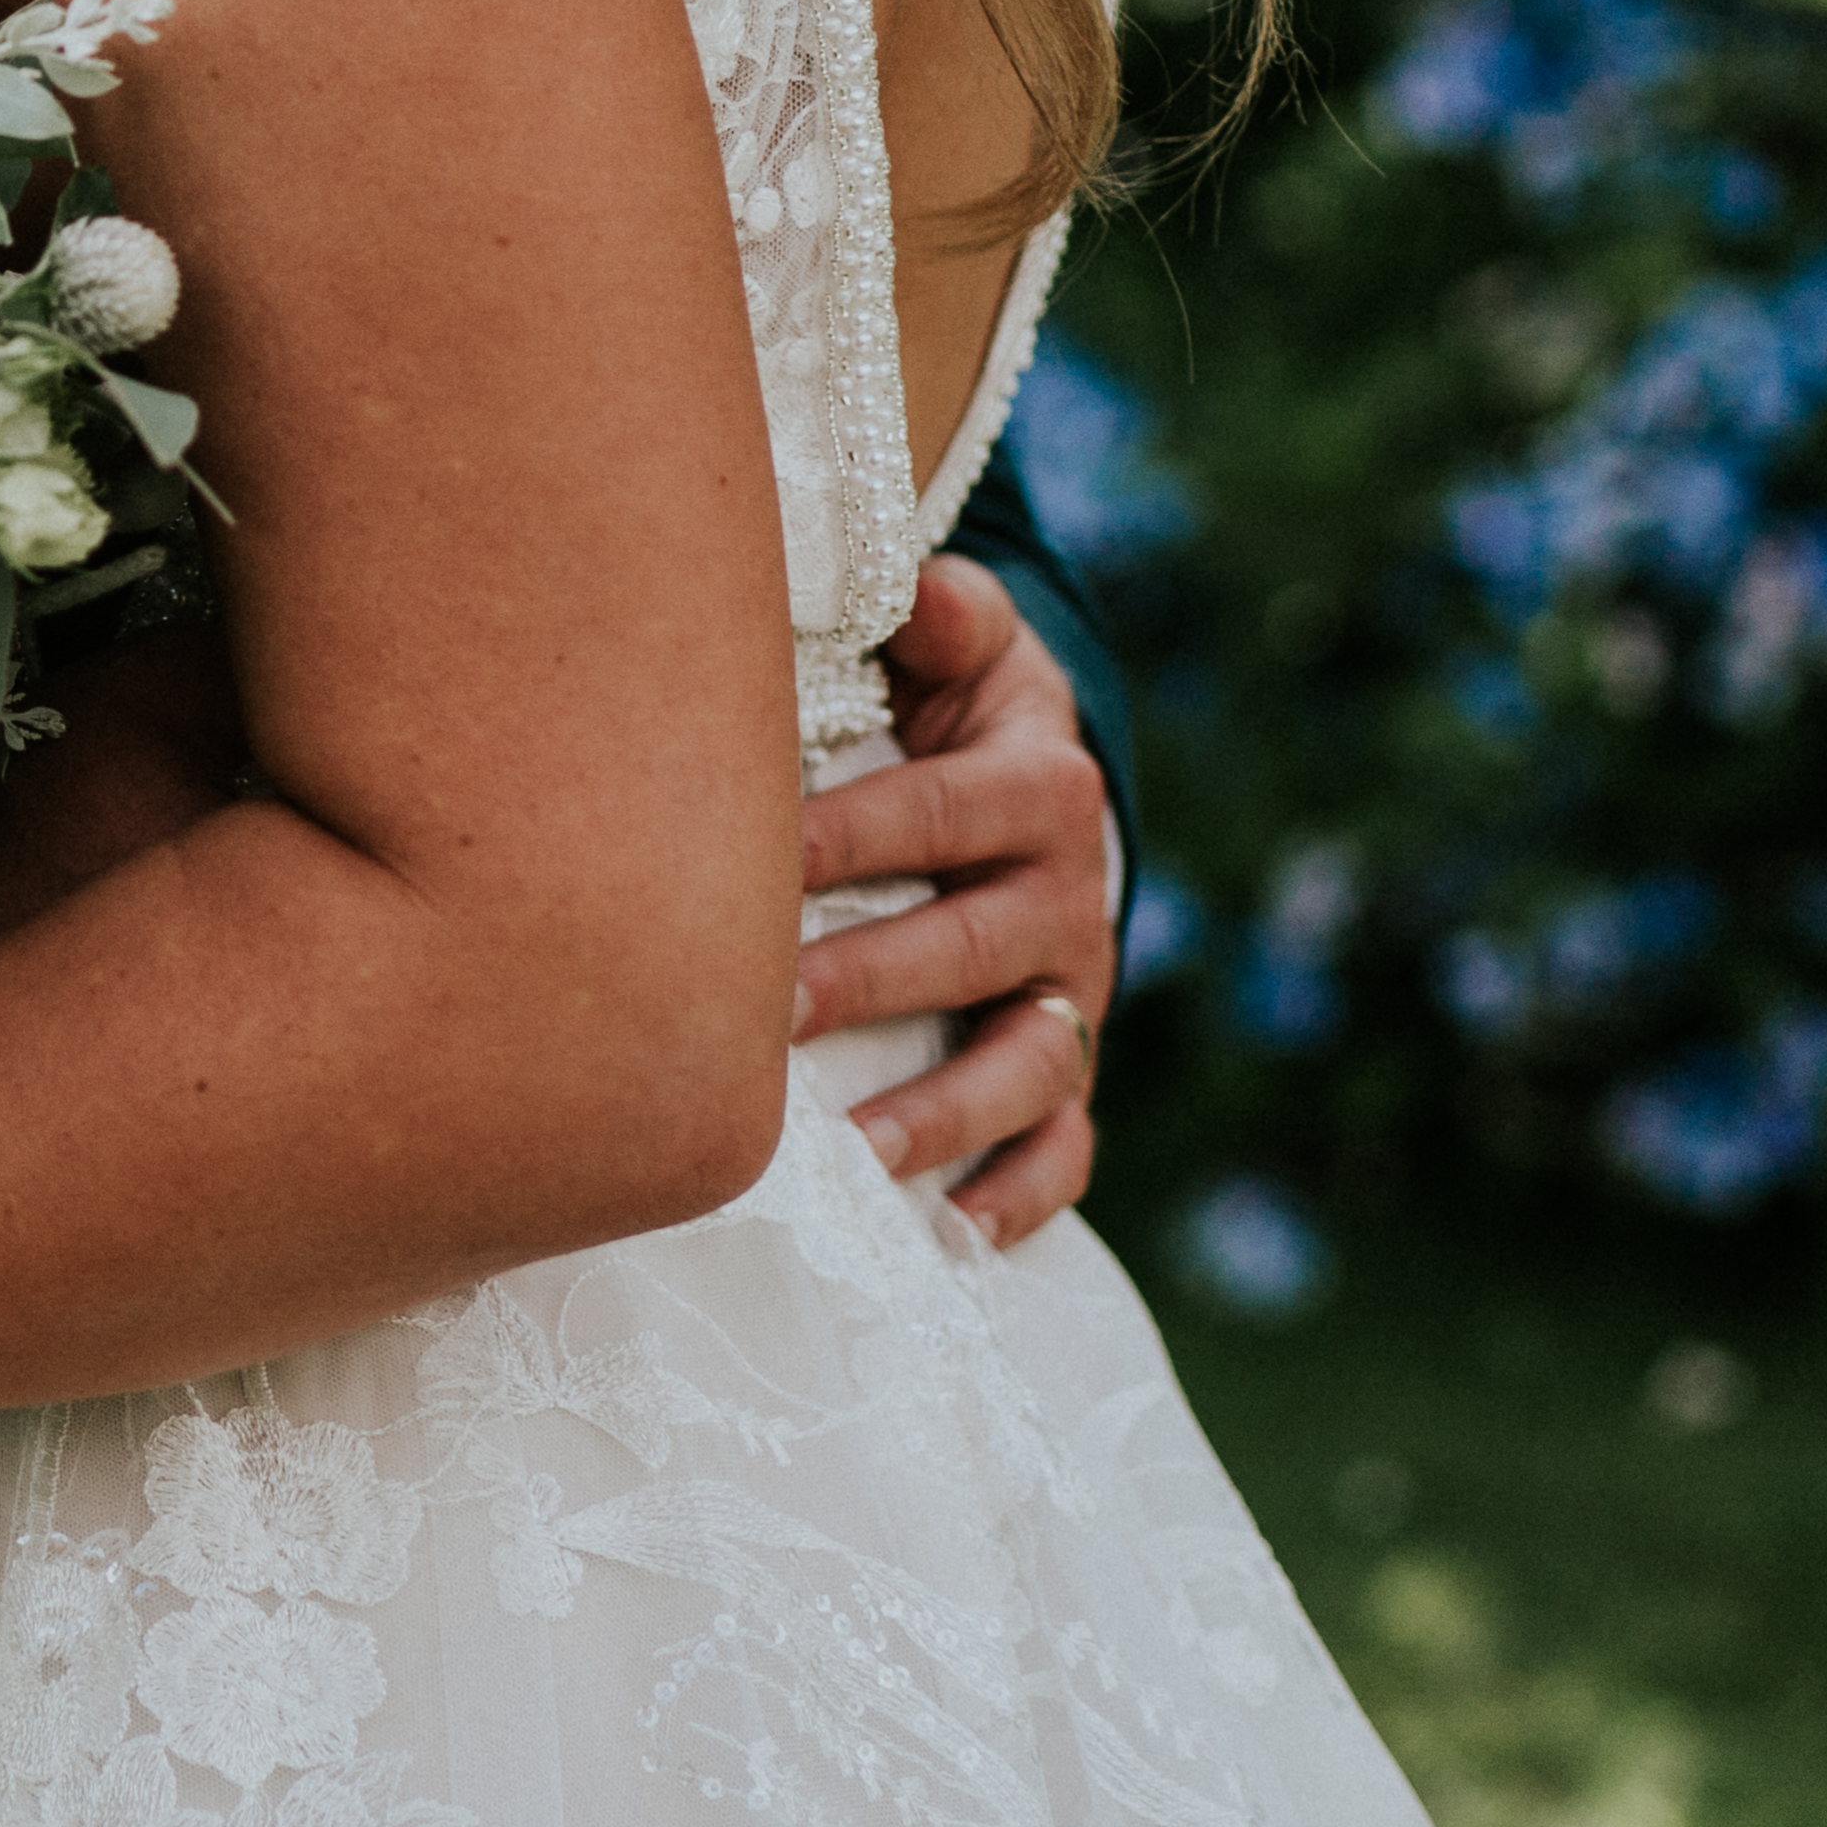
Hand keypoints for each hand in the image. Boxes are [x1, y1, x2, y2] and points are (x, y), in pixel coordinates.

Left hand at [790, 556, 1115, 1246]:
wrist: (1033, 779)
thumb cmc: (948, 707)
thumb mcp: (957, 643)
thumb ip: (940, 614)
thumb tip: (919, 591)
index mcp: (1039, 784)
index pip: (941, 813)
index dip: (850, 838)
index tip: (751, 866)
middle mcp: (1071, 896)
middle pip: (974, 947)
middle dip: (872, 983)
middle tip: (767, 1018)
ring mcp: (1074, 992)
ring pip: (1026, 1064)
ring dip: (942, 1115)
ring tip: (853, 1156)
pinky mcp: (1068, 1064)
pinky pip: (1064, 1145)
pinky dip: (1019, 1195)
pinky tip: (953, 1235)